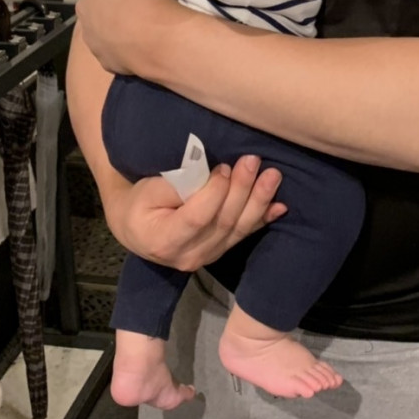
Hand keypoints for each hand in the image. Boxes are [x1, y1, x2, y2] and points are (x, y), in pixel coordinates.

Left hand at [76, 0, 180, 76]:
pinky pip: (115, 50)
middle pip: (104, 1)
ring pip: (107, 27)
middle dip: (120, 2)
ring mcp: (91, 36)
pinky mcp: (102, 60)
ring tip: (146, 26)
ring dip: (121, 26)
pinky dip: (126, 47)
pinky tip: (142, 44)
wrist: (157, 38)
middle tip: (147, 4)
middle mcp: (84, 6)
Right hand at [106, 157, 286, 272]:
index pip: (198, 217)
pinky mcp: (221, 251)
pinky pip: (244, 235)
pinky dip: (263, 219)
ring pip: (238, 230)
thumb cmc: (140, 204)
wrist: (138, 230)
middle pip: (223, 223)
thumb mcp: (148, 191)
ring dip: (259, 201)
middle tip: (253, 161)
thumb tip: (208, 174)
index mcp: (165, 240)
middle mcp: (189, 256)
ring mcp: (208, 257)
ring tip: (272, 176)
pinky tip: (280, 206)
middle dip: (242, 190)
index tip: (224, 166)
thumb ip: (176, 185)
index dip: (215, 192)